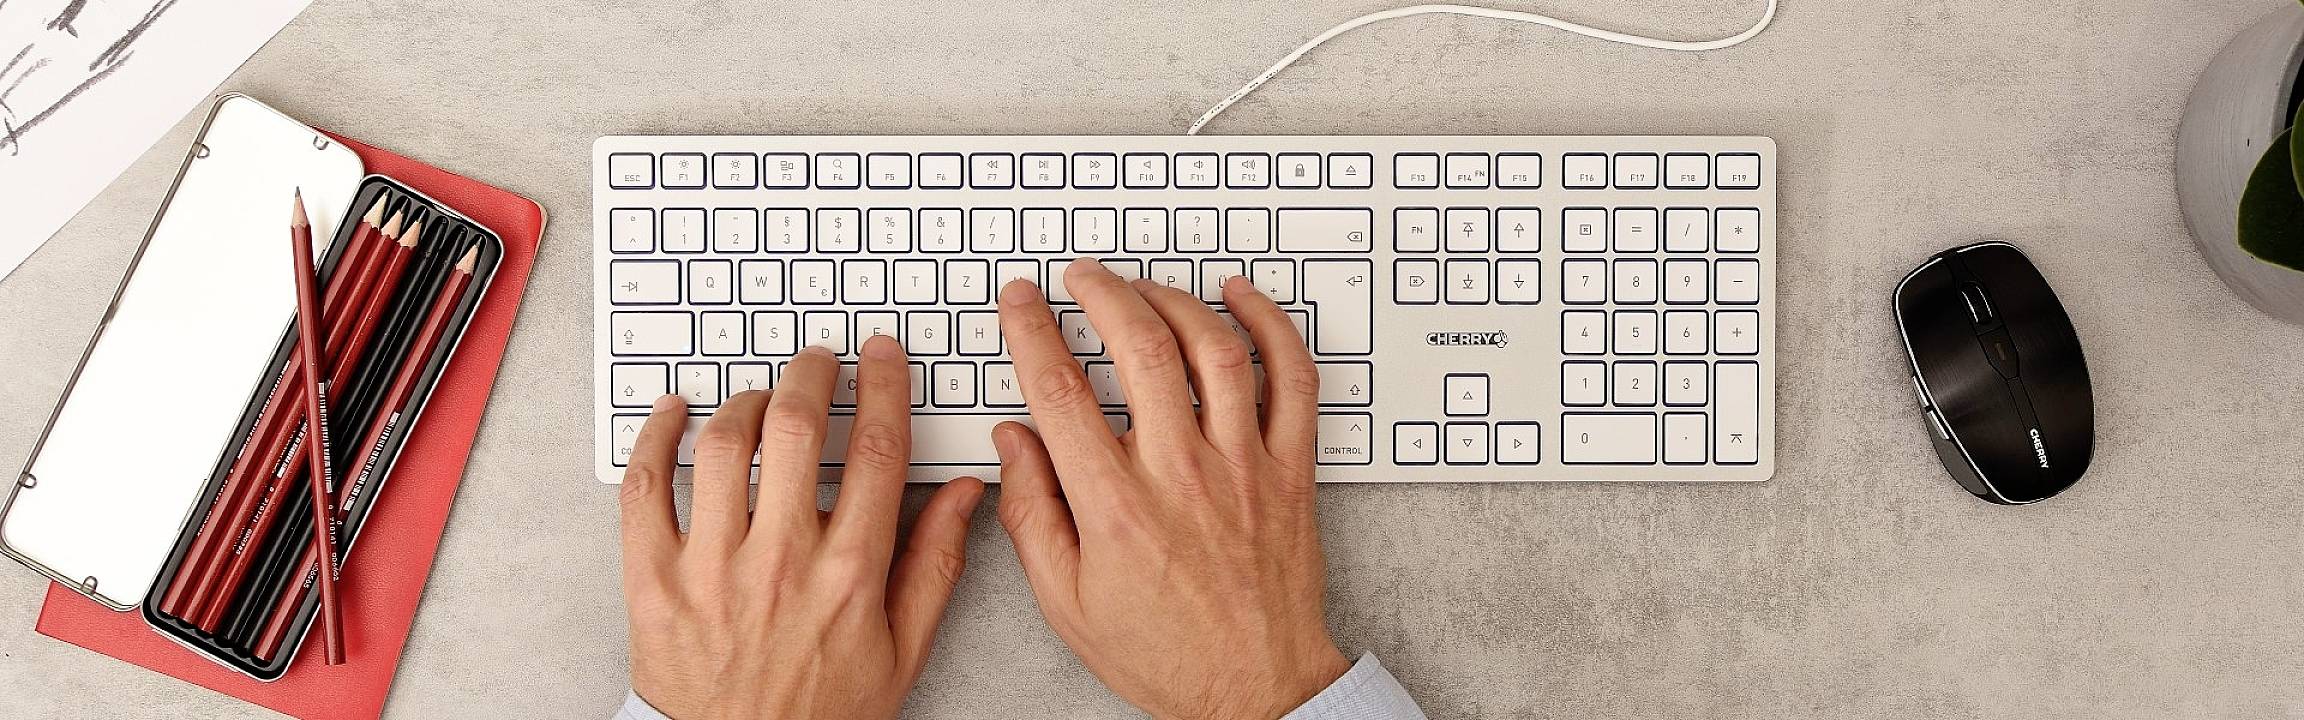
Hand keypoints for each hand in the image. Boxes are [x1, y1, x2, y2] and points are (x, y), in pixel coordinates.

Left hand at [619, 338, 985, 719]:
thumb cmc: (822, 714)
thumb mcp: (904, 651)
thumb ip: (935, 564)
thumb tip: (964, 493)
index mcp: (850, 573)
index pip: (875, 450)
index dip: (882, 386)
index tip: (879, 354)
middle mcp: (781, 560)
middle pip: (794, 427)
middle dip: (810, 375)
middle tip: (817, 362)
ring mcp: (711, 567)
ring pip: (722, 446)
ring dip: (744, 403)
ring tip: (759, 399)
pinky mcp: (654, 580)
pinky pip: (646, 489)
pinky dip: (655, 438)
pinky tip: (673, 413)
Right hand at [994, 262, 1350, 719]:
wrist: (1257, 691)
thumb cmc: (1164, 653)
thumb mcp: (1066, 602)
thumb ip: (1031, 514)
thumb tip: (1012, 442)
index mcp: (1117, 508)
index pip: (1060, 391)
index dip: (1032, 330)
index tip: (1020, 303)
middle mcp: (1182, 475)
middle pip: (1139, 348)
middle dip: (1101, 294)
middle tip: (1078, 278)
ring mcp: (1245, 467)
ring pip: (1213, 349)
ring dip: (1172, 300)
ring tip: (1141, 287)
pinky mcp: (1292, 470)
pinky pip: (1294, 379)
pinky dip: (1271, 326)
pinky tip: (1240, 298)